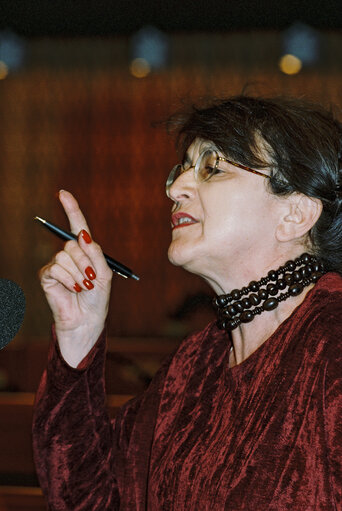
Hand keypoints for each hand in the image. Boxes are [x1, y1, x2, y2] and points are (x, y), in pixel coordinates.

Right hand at [39, 190, 112, 366]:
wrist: (87, 320)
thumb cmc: (98, 298)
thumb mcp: (104, 274)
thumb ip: (95, 253)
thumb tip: (82, 234)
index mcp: (85, 251)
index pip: (77, 226)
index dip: (71, 209)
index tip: (63, 193)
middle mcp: (70, 254)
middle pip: (72, 243)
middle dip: (85, 262)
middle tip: (91, 280)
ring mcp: (57, 264)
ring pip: (64, 256)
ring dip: (78, 274)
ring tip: (83, 287)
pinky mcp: (47, 276)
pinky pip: (56, 268)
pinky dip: (68, 279)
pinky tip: (73, 289)